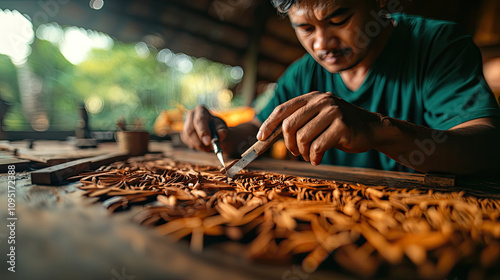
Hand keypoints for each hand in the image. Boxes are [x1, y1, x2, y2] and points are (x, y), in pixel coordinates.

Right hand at [181, 105, 227, 151]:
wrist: (213, 132)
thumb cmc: (217, 128)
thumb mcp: (222, 127)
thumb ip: (222, 131)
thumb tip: (220, 135)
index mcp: (200, 110)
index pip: (200, 120)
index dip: (203, 131)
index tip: (208, 142)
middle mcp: (191, 115)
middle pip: (190, 129)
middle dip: (199, 141)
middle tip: (208, 148)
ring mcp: (185, 124)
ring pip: (188, 138)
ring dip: (198, 145)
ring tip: (208, 148)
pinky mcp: (183, 134)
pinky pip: (187, 142)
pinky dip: (196, 147)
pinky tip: (203, 146)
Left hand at [257, 91, 381, 164]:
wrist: (371, 129)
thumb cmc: (340, 127)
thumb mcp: (318, 119)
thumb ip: (300, 122)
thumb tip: (270, 136)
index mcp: (312, 98)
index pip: (283, 109)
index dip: (269, 124)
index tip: (260, 138)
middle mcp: (321, 101)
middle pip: (289, 125)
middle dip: (288, 143)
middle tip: (294, 152)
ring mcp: (333, 112)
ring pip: (303, 137)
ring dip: (302, 152)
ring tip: (310, 155)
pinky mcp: (342, 126)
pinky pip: (317, 146)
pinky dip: (314, 157)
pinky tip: (318, 158)